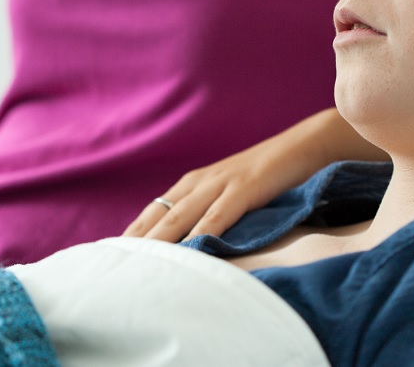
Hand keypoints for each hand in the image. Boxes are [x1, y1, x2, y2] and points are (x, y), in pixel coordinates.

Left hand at [123, 108, 386, 241]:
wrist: (304, 147)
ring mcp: (221, 184)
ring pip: (180, 217)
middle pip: (158, 216)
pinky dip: (203, 234)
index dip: (132, 234)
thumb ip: (209, 213)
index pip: (152, 212)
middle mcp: (199, 182)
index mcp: (192, 183)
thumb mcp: (230, 193)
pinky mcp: (244, 188)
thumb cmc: (267, 175)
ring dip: (159, 241)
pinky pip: (218, 216)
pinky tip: (192, 251)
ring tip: (138, 264)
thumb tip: (191, 244)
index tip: (109, 257)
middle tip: (111, 266)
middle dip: (135, 241)